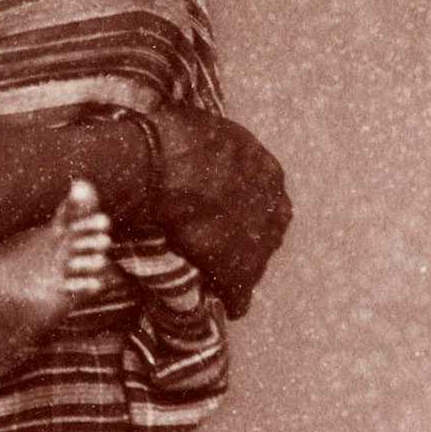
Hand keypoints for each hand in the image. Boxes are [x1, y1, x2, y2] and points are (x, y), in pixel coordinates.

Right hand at [146, 107, 291, 318]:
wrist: (157, 168)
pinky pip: (240, 294)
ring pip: (258, 261)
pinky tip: (227, 305)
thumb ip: (215, 143)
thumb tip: (201, 136)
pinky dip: (233, 299)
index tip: (227, 208)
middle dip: (250, 233)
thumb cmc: (173, 137)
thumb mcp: (204, 126)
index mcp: (268, 169)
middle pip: (270, 226)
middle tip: (222, 239)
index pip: (268, 191)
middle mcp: (273, 205)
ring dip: (242, 265)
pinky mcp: (238, 271)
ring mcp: (258, 240)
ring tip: (221, 273)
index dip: (246, 202)